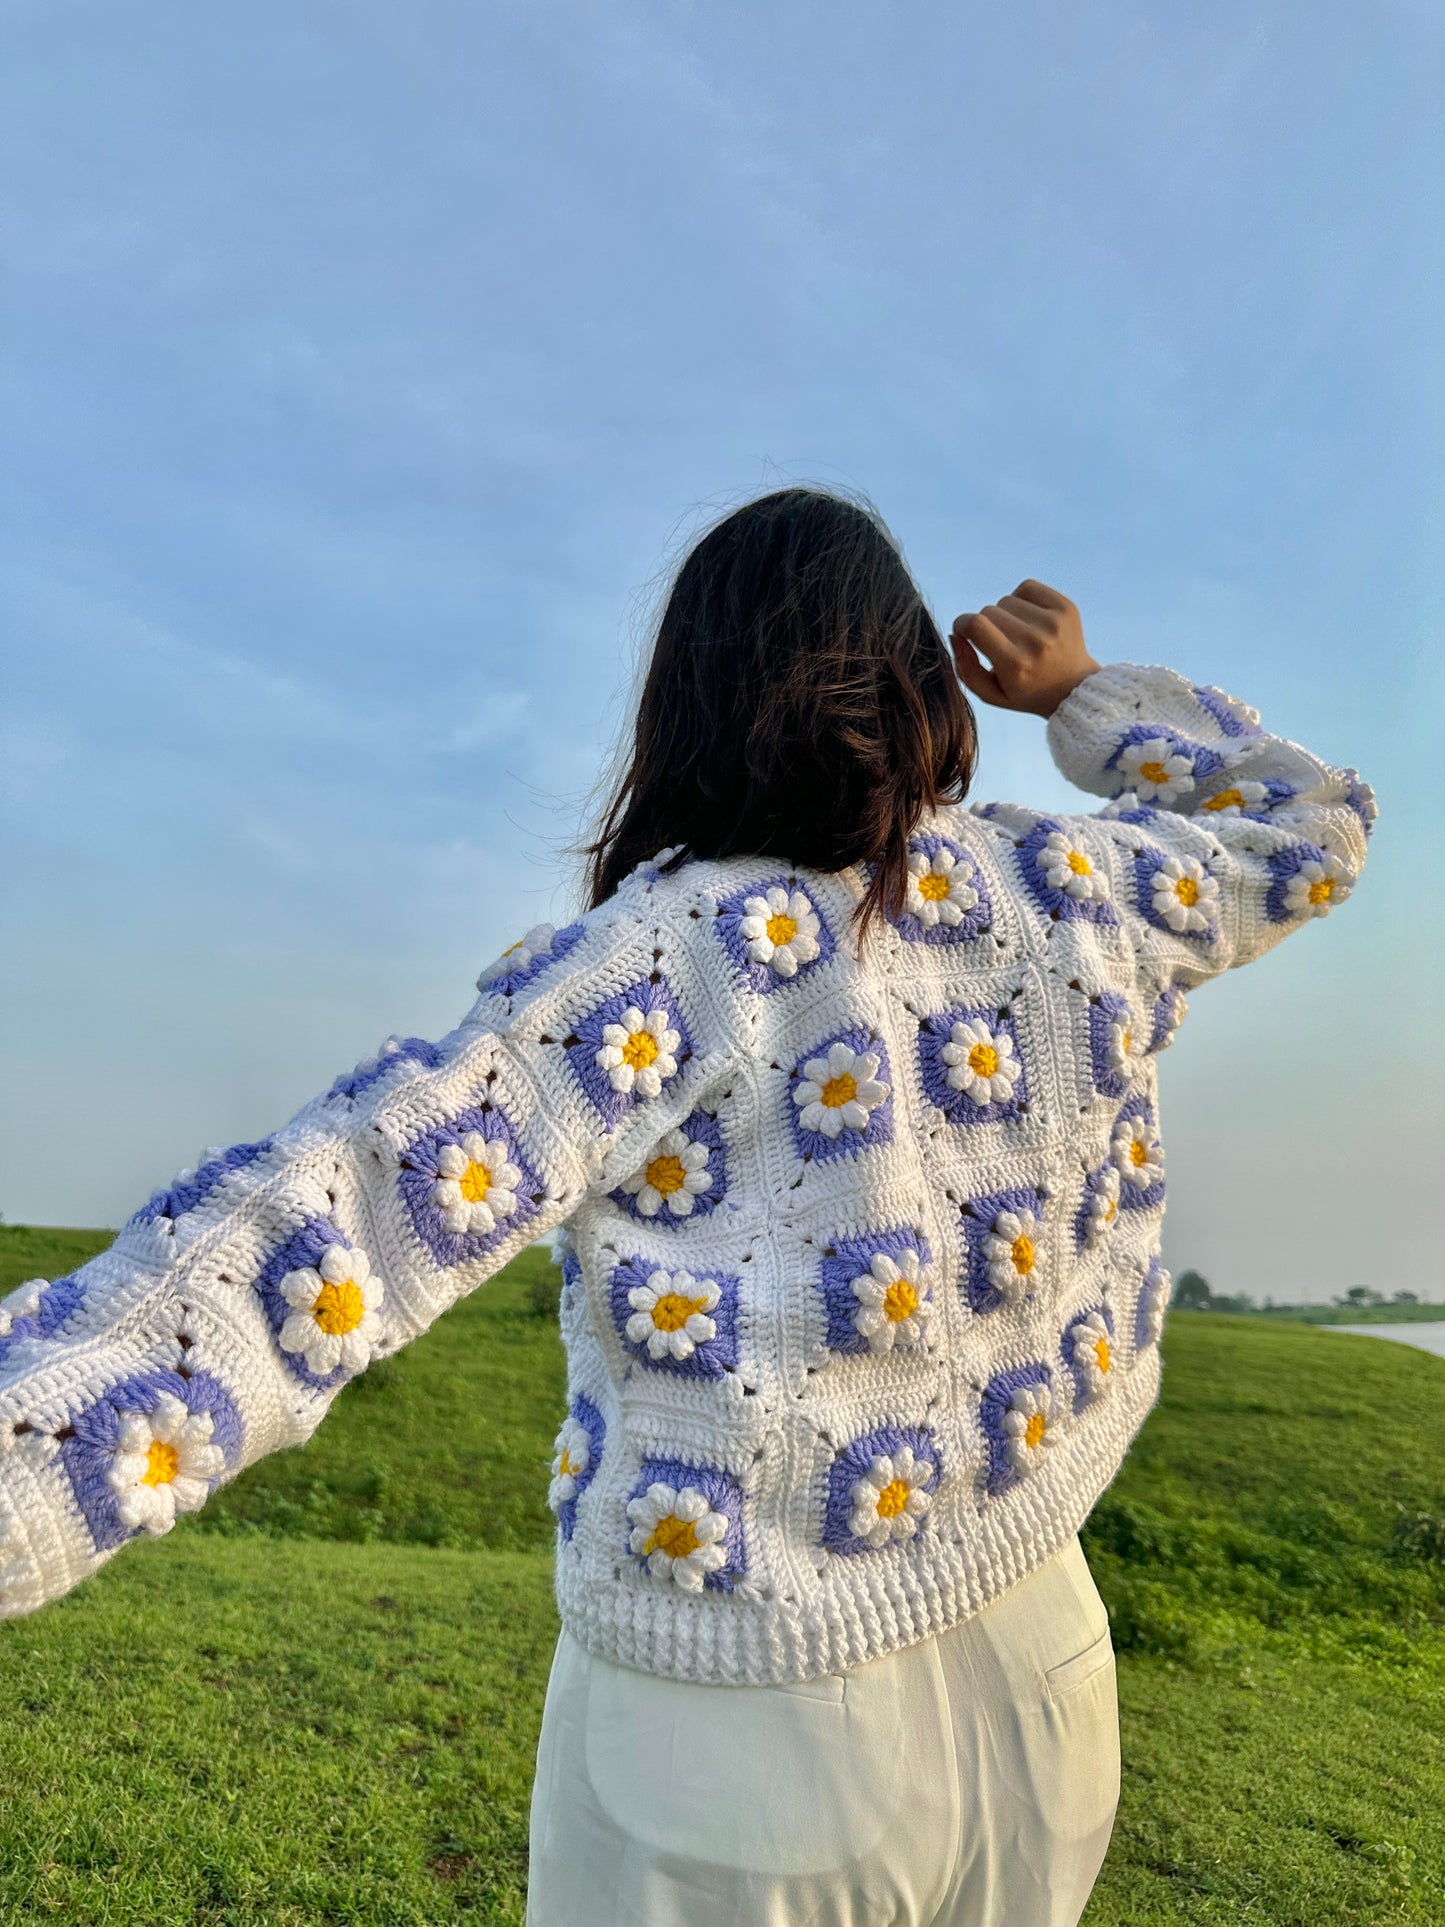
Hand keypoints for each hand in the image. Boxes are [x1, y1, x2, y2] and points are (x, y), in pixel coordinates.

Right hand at [950, 581, 1100, 717]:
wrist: (1074, 688)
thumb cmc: (1027, 692)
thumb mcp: (992, 694)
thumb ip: (966, 669)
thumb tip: (956, 636)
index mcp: (1015, 665)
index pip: (975, 625)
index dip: (962, 624)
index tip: (965, 633)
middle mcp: (1035, 642)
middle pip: (988, 611)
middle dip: (985, 624)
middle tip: (998, 641)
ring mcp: (1053, 622)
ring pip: (1006, 599)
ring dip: (1005, 613)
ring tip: (1017, 633)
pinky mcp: (1065, 608)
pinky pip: (1027, 587)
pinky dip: (1022, 599)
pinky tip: (1028, 618)